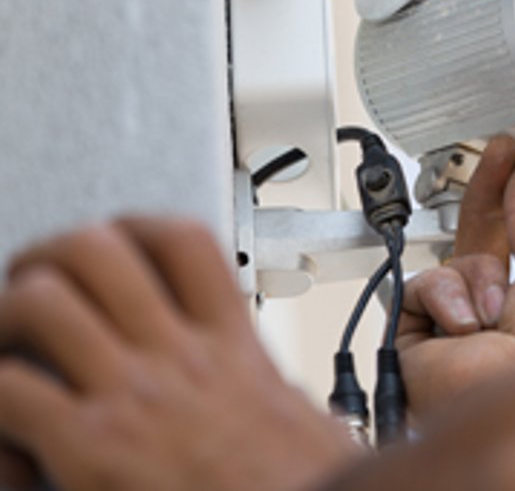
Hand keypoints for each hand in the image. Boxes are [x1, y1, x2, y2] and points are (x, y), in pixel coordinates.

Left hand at [0, 218, 358, 490]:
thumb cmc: (307, 487)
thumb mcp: (306, 417)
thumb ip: (274, 389)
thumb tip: (270, 393)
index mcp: (234, 350)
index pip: (183, 242)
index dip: (133, 227)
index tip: (115, 246)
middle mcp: (180, 359)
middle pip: (97, 249)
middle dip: (47, 260)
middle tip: (35, 289)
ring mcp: (134, 395)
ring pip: (40, 301)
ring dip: (6, 320)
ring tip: (7, 353)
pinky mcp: (91, 447)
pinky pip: (8, 388)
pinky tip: (9, 440)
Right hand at [397, 136, 514, 419]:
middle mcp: (505, 317)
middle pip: (487, 239)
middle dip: (494, 195)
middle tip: (502, 151)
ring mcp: (460, 329)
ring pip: (454, 262)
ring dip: (477, 278)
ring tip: (496, 313)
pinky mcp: (417, 340)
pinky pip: (421, 284)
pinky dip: (444, 299)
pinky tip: (465, 328)